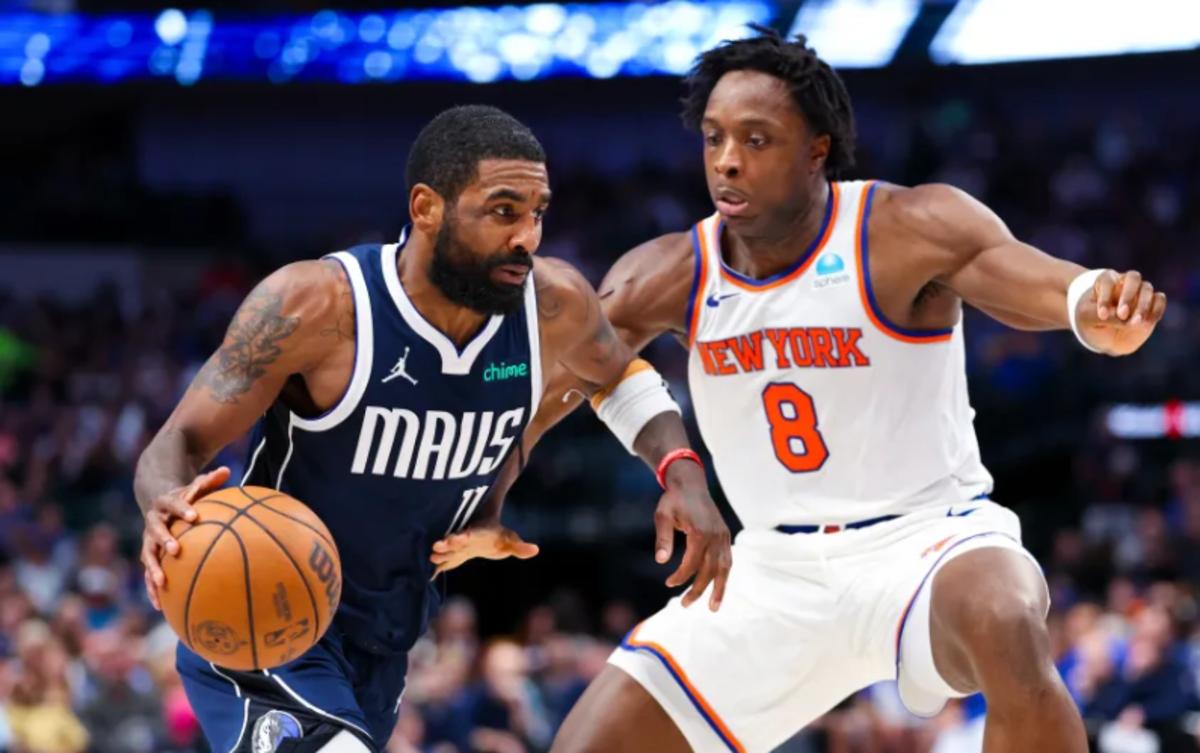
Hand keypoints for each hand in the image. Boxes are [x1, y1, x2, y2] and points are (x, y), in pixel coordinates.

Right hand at [140, 466, 229, 609]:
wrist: (157, 504)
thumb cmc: (185, 498)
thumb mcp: (195, 487)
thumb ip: (209, 481)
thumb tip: (226, 469)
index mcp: (166, 504)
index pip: (174, 503)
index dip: (183, 509)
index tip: (195, 516)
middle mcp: (153, 522)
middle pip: (155, 530)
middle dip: (164, 539)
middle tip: (175, 549)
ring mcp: (148, 540)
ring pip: (148, 555)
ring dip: (153, 569)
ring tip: (162, 583)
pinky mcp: (149, 556)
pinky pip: (149, 573)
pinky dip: (152, 588)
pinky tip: (160, 606)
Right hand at [430, 524, 538, 575]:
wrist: (485, 532)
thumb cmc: (499, 536)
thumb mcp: (510, 540)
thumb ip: (520, 547)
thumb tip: (535, 550)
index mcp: (477, 533)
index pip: (470, 534)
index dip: (464, 536)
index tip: (458, 538)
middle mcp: (464, 538)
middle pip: (454, 540)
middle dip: (447, 543)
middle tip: (436, 546)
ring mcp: (457, 547)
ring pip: (447, 550)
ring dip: (440, 554)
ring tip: (431, 558)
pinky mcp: (454, 556)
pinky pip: (445, 561)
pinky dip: (437, 568)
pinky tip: (427, 576)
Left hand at [654, 463, 731, 610]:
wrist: (690, 483)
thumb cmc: (674, 500)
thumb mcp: (663, 516)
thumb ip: (663, 538)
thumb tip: (661, 561)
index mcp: (700, 532)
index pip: (692, 563)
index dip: (681, 576)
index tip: (669, 583)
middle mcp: (715, 536)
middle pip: (709, 570)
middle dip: (698, 590)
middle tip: (684, 605)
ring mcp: (723, 536)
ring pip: (724, 568)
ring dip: (719, 589)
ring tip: (713, 608)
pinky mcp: (725, 535)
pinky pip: (727, 559)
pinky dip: (724, 575)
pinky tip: (718, 587)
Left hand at [1077, 270, 1166, 354]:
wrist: (1104, 335)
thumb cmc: (1091, 321)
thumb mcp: (1087, 319)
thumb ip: (1101, 316)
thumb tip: (1125, 318)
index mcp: (1105, 281)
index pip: (1107, 281)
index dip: (1105, 297)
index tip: (1102, 315)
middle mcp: (1125, 282)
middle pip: (1133, 278)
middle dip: (1128, 296)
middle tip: (1122, 315)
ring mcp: (1140, 292)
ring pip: (1147, 288)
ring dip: (1142, 306)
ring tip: (1134, 323)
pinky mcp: (1152, 304)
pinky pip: (1159, 300)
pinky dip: (1155, 310)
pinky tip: (1146, 323)